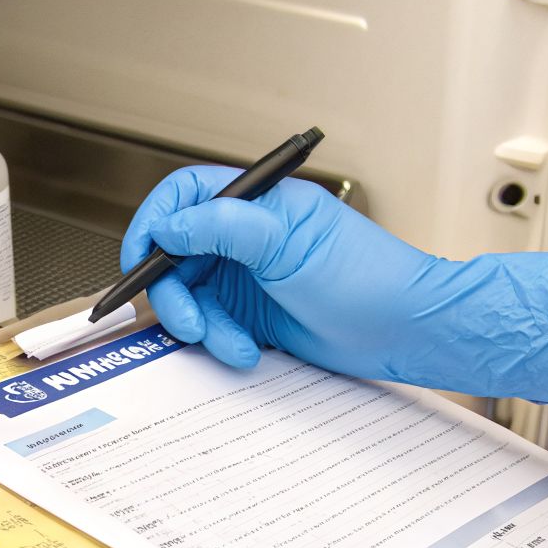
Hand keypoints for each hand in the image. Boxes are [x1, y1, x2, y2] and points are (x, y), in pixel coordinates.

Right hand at [122, 167, 547, 401]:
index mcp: (256, 202)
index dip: (154, 222)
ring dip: (202, 326)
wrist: (405, 332)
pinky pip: (212, 326)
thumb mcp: (287, 245)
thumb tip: (169, 224)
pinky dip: (221, 342)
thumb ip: (222, 227)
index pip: (183, 195)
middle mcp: (246, 235)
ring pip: (190, 297)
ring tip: (233, 343)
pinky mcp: (252, 314)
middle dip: (173, 293)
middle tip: (189, 322)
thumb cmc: (370, 278)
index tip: (142, 256)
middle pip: (175, 254)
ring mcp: (247, 276)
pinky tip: (248, 351)